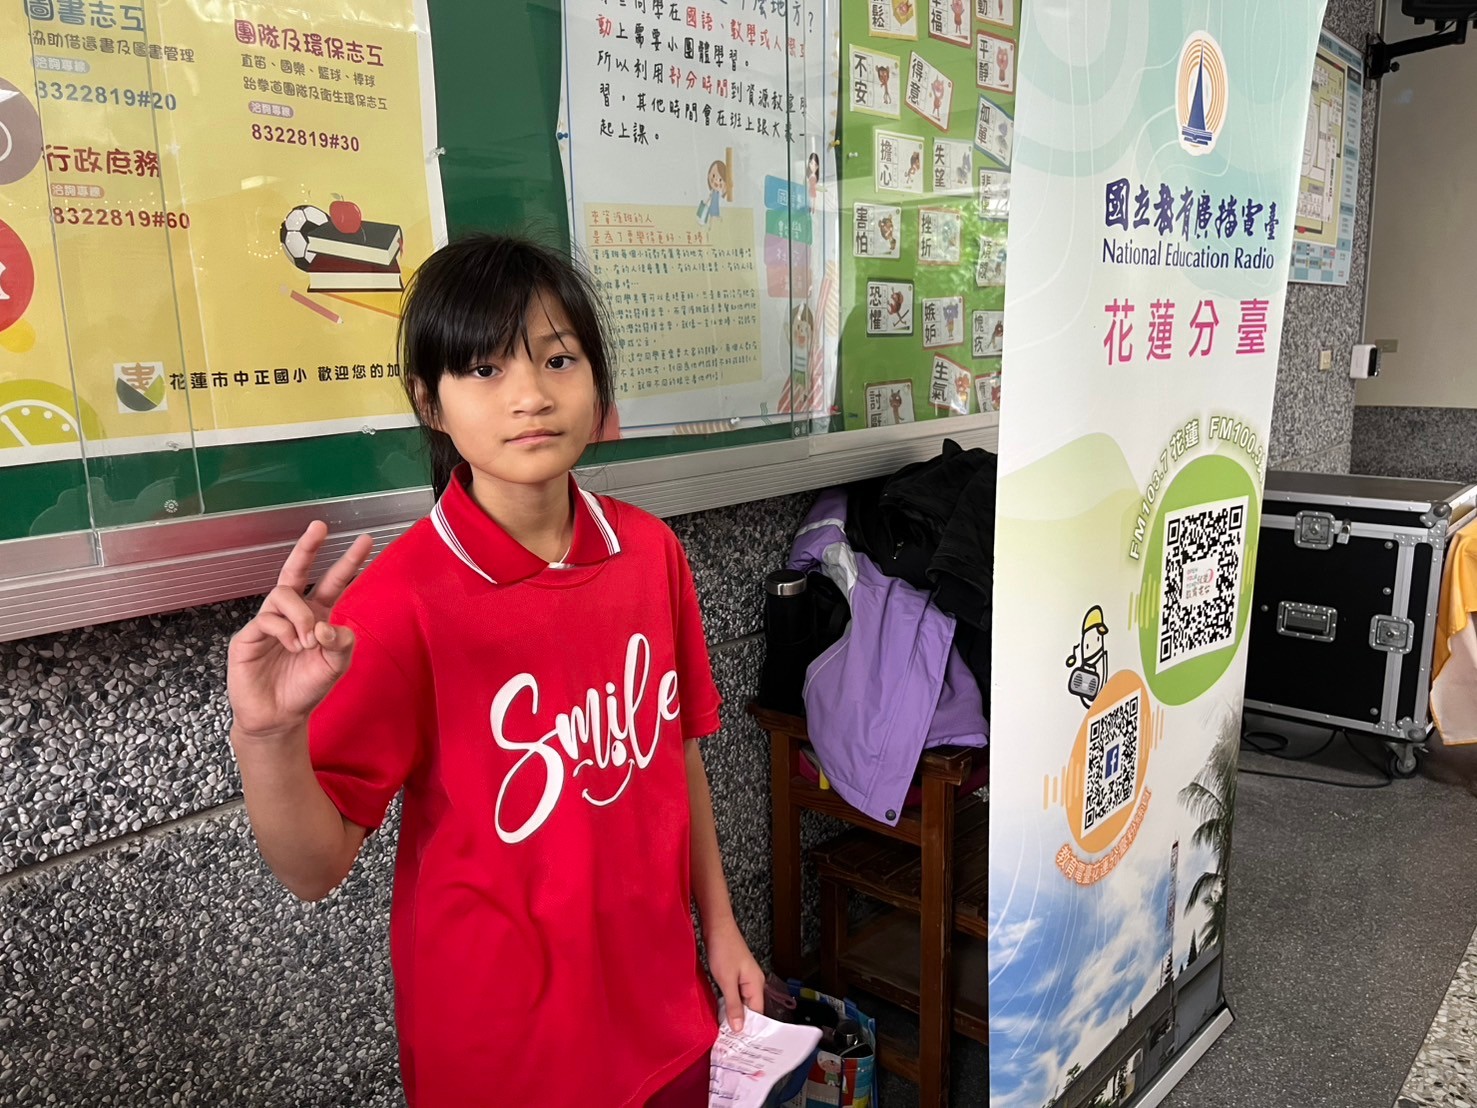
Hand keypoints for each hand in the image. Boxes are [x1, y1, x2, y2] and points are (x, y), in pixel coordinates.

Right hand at [227, 522, 373, 742]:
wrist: (278, 717)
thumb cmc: (306, 689)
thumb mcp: (334, 667)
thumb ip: (341, 644)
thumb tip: (327, 626)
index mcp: (317, 616)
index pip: (333, 582)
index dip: (348, 562)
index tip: (366, 540)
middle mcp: (293, 614)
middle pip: (297, 571)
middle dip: (309, 547)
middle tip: (320, 526)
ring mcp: (269, 622)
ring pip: (284, 593)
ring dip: (301, 614)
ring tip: (307, 640)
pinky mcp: (248, 636)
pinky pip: (268, 618)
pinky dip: (285, 630)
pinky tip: (291, 645)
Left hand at [705, 919, 764, 1032]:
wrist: (717, 925)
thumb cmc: (723, 949)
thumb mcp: (726, 980)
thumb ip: (734, 1005)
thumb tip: (740, 1028)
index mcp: (756, 984)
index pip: (757, 1013)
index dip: (749, 1029)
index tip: (739, 1046)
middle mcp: (753, 982)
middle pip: (750, 1009)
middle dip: (741, 1024)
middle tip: (730, 1043)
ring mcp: (744, 978)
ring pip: (741, 1002)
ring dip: (733, 1014)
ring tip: (725, 1032)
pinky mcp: (735, 974)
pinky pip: (735, 994)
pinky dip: (729, 1003)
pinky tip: (721, 1012)